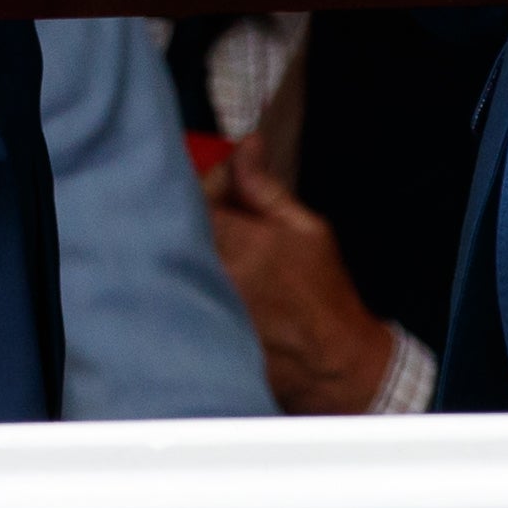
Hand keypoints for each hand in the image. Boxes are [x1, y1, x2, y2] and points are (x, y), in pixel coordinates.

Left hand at [202, 142, 402, 416]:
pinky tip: (208, 275)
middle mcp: (212, 273)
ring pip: (174, 252)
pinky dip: (187, 272)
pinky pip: (177, 284)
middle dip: (196, 211)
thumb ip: (264, 188)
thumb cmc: (324, 293)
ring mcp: (200, 303)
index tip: (230, 185)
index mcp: (240, 243)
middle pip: (178, 222)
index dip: (210, 185)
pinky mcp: (194, 326)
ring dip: (189, 240)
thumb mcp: (306, 229)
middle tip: (226, 218)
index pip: (196, 193)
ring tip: (224, 249)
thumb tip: (246, 145)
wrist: (332, 361)